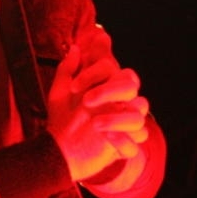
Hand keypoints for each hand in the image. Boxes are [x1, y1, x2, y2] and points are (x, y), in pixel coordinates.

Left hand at [46, 43, 148, 180]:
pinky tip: (106, 138)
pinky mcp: (124, 148)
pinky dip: (123, 141)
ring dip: (117, 119)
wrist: (58, 149)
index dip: (95, 73)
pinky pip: (135, 145)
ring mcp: (125, 127)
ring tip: (94, 124)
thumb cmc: (61, 117)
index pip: (114, 69)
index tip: (74, 86)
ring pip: (138, 117)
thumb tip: (76, 48)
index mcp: (109, 87)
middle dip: (110, 90)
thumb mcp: (60, 92)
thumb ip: (68, 69)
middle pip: (132, 88)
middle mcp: (121, 104)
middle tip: (86, 101)